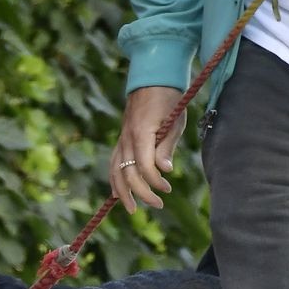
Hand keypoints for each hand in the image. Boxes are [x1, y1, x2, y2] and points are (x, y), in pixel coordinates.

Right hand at [109, 85, 186, 213]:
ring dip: (122, 192)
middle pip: (127, 173)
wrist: (152, 79)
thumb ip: (167, 147)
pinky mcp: (122, 140)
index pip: (143, 166)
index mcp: (140, 133)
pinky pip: (114, 163)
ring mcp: (121, 139)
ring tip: (133, 209)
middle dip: (142, 193)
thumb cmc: (168, 100)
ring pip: (115, 171)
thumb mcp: (175, 121)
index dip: (154, 182)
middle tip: (158, 205)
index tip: (168, 188)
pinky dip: (115, 180)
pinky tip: (119, 193)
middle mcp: (126, 138)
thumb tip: (164, 171)